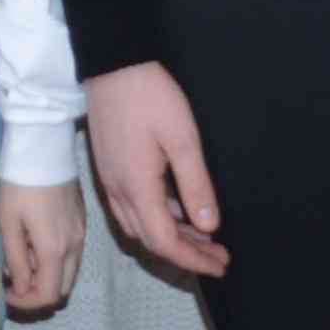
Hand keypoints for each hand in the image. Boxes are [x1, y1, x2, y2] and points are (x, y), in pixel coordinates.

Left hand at [0, 178, 87, 312]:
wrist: (43, 150)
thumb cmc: (19, 184)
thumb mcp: (8, 222)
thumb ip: (16, 259)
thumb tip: (20, 287)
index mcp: (55, 249)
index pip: (47, 296)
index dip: (26, 303)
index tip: (5, 292)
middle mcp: (74, 246)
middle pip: (62, 290)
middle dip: (37, 294)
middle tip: (12, 282)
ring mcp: (81, 235)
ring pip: (68, 274)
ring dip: (46, 277)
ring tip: (20, 261)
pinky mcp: (81, 223)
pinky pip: (72, 255)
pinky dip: (55, 261)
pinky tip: (34, 244)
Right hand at [85, 62, 228, 277]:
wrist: (112, 64)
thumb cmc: (150, 97)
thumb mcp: (183, 140)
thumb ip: (196, 186)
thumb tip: (210, 226)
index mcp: (137, 187)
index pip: (164, 241)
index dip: (193, 260)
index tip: (220, 265)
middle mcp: (118, 191)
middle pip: (150, 240)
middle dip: (186, 253)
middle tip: (219, 255)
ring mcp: (110, 180)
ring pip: (139, 226)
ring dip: (171, 237)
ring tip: (204, 236)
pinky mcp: (109, 168)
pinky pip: (131, 208)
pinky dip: (157, 218)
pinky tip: (178, 209)